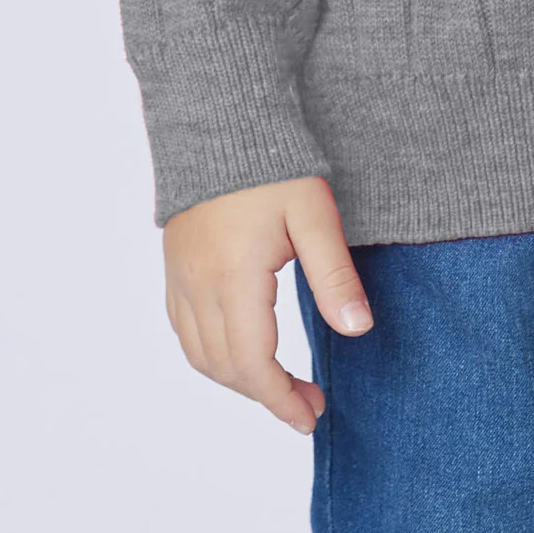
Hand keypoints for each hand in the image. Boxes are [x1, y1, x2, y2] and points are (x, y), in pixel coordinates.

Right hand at [162, 174, 373, 432]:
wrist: (223, 117)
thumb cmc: (274, 163)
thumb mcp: (314, 215)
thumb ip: (334, 276)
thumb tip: (359, 329)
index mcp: (233, 278)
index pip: (253, 364)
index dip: (281, 399)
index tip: (311, 415)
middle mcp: (197, 285)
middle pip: (226, 368)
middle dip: (267, 395)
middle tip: (308, 403)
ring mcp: (179, 276)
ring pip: (200, 354)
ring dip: (238, 379)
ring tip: (280, 385)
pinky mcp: (174, 265)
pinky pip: (184, 330)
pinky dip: (212, 354)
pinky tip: (241, 351)